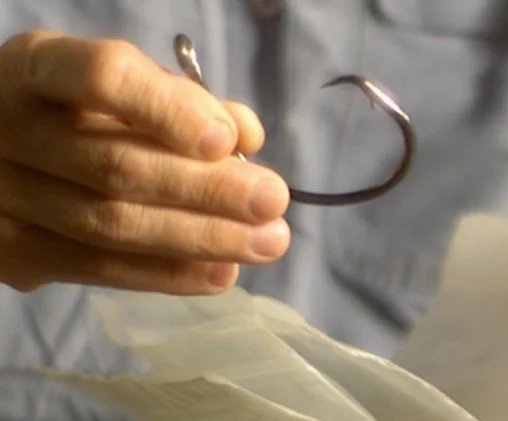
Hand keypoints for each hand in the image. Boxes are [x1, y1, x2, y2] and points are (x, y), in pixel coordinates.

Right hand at [0, 30, 290, 294]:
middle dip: (207, 189)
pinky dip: (170, 273)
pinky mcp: (13, 255)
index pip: (102, 77)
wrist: (4, 157)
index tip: (226, 141)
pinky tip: (222, 271)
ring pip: (112, 226)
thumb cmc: (83, 112)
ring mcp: (4, 198)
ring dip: (202, 238)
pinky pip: (101, 270)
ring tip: (266, 242)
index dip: (168, 110)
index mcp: (39, 67)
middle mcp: (9, 128)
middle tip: (273, 202)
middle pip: (116, 165)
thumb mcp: (127, 88)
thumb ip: (186, 104)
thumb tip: (245, 138)